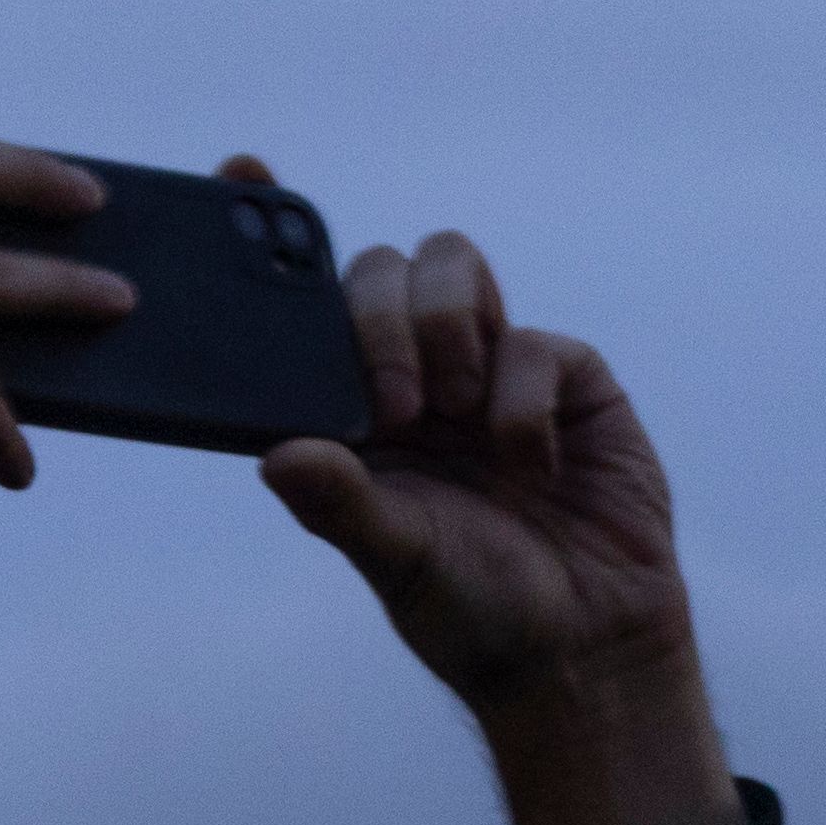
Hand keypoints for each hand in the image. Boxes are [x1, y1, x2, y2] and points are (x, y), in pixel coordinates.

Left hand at [249, 219, 741, 824]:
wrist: (584, 651)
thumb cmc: (476, 616)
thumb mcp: (396, 564)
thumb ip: (341, 505)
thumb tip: (277, 457)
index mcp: (354, 417)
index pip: (303, 312)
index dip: (272, 234)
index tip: (241, 173)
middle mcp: (415, 379)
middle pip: (381, 270)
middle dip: (381, 318)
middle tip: (399, 410)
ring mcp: (491, 370)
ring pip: (453, 270)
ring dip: (446, 334)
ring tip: (460, 420)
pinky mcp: (565, 379)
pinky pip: (533, 340)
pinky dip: (522, 400)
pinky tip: (531, 466)